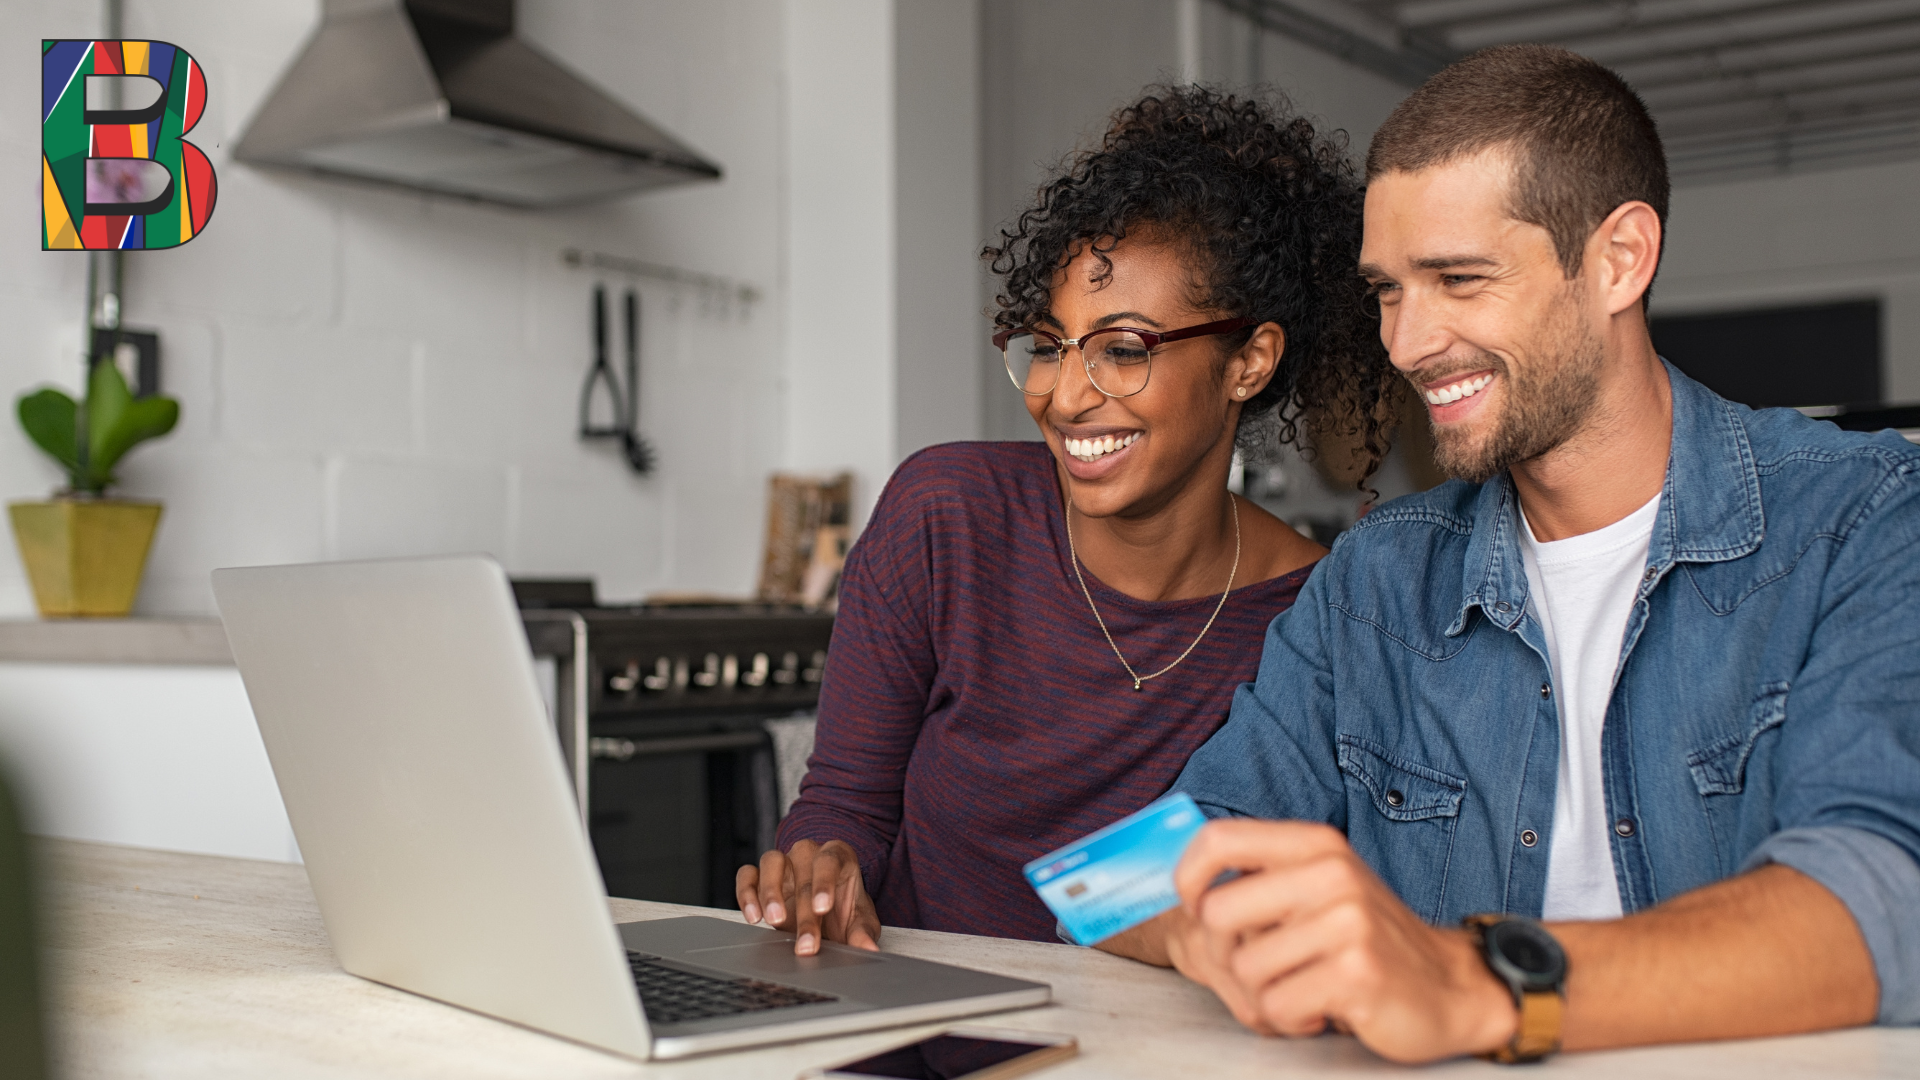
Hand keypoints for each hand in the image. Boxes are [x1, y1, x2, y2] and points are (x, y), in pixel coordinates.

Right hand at [734, 839, 880, 955]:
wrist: (825, 910)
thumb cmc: (844, 908)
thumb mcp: (859, 920)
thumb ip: (862, 933)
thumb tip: (868, 949)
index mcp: (837, 856)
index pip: (830, 861)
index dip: (825, 883)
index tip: (823, 908)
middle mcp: (808, 853)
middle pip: (803, 875)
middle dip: (804, 914)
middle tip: (806, 944)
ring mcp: (783, 862)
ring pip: (771, 862)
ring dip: (770, 892)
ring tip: (774, 921)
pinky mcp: (759, 875)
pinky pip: (747, 875)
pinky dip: (746, 893)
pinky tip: (754, 916)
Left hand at [1173, 819, 1516, 1062]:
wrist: (1451, 986)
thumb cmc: (1369, 941)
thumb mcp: (1320, 889)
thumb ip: (1262, 879)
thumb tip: (1180, 886)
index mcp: (1315, 845)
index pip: (1218, 840)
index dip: (1188, 877)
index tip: (1195, 906)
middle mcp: (1331, 874)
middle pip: (1218, 914)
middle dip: (1226, 955)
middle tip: (1262, 969)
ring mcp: (1347, 922)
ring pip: (1245, 969)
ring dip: (1265, 994)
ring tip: (1304, 987)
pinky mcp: (1356, 973)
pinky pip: (1276, 1006)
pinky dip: (1290, 1019)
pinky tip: (1321, 1009)